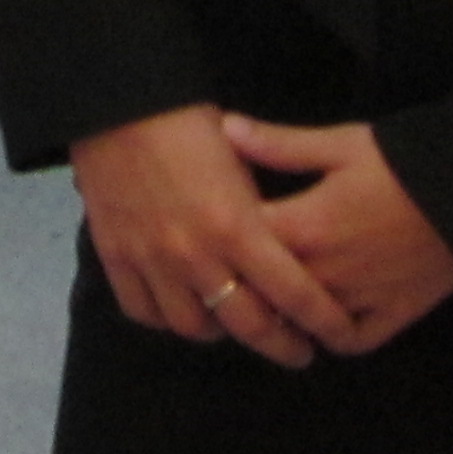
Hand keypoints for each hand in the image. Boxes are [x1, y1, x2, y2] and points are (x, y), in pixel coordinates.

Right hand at [68, 106, 355, 367]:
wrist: (119, 103)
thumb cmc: (189, 119)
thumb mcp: (244, 159)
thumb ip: (262, 210)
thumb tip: (283, 245)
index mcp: (238, 227)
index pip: (292, 292)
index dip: (321, 320)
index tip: (336, 335)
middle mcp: (197, 256)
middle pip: (247, 324)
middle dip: (281, 344)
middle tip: (297, 350)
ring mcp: (153, 261)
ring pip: (194, 327)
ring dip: (221, 331)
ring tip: (235, 323)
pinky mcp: (116, 257)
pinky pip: (144, 312)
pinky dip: (166, 317)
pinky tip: (182, 307)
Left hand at [221, 116, 452, 352]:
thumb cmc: (403, 161)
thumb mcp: (340, 144)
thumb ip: (280, 144)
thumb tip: (225, 129)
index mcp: (304, 227)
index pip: (239, 243)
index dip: (223, 235)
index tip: (217, 224)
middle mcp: (324, 273)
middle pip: (265, 290)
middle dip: (247, 279)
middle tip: (235, 268)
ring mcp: (358, 300)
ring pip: (302, 322)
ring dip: (286, 312)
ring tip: (273, 295)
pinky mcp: (391, 316)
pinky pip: (350, 340)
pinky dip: (333, 334)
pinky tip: (323, 318)